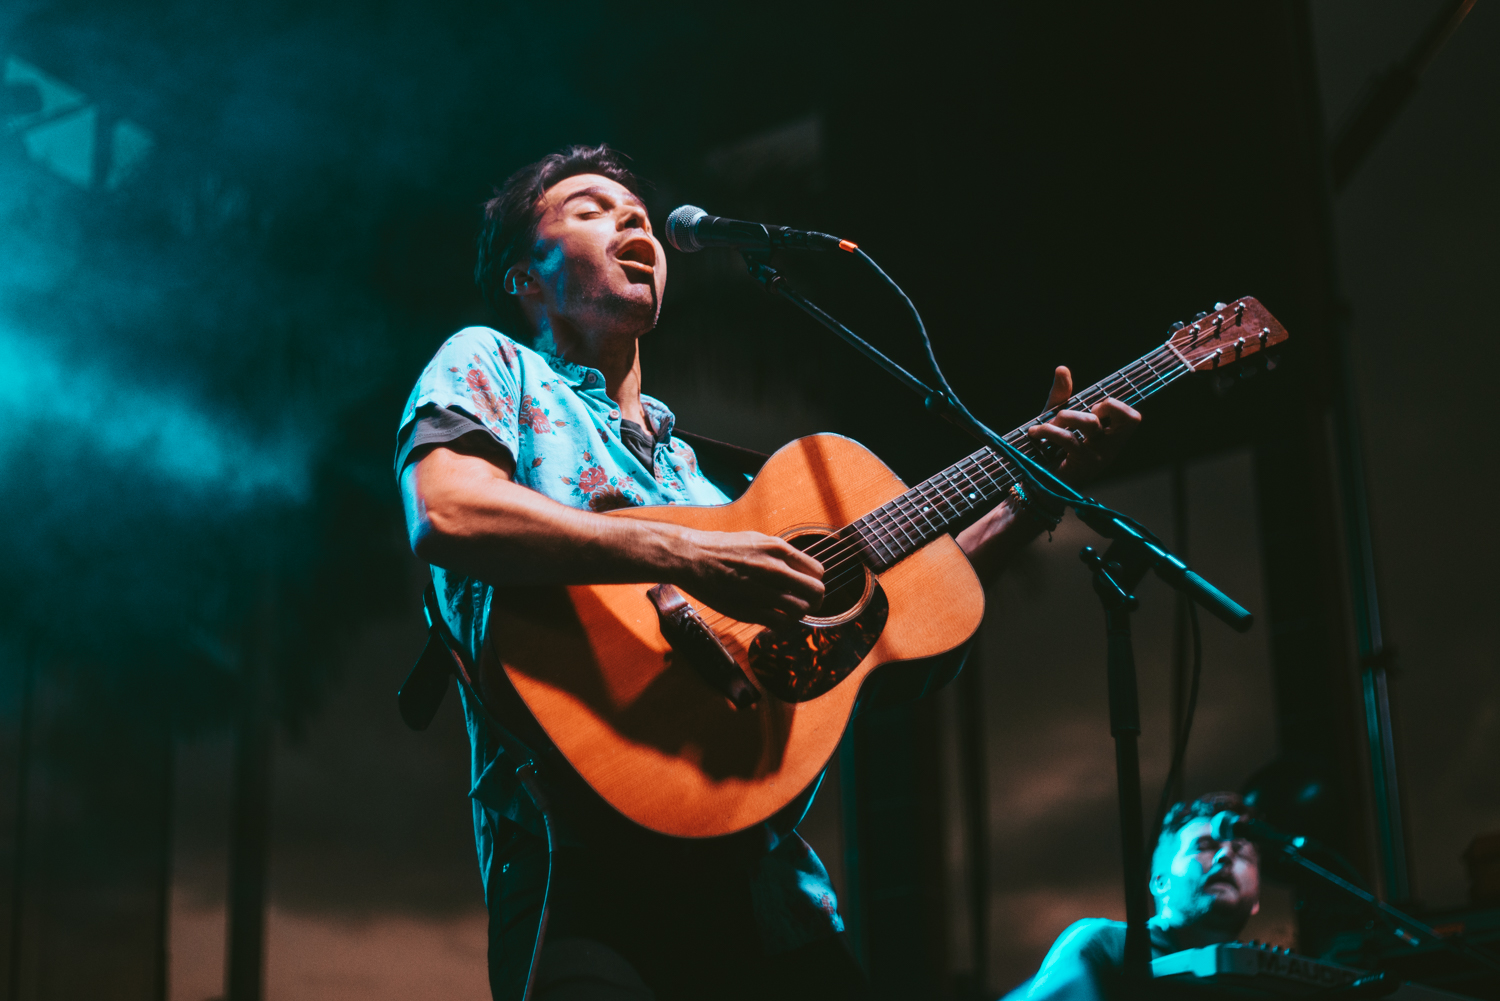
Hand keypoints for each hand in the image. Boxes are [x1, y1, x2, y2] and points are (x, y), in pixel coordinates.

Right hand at [675, 530, 824, 629]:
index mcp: (778, 549)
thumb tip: (800, 568)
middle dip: (814, 600)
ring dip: (798, 614)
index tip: (805, 587)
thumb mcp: (757, 539)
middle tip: (805, 603)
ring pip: (801, 610)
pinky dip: (782, 624)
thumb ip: (781, 554)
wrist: (692, 557)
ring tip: (786, 612)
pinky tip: (773, 619)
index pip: (817, 571)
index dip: (814, 581)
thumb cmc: (722, 547)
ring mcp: (762, 591)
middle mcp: (774, 569)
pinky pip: (780, 624)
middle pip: (816, 592)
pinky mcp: (748, 610)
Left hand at [1025, 366, 1140, 482]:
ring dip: (1064, 416)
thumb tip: (1062, 368)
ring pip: (1091, 422)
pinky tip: (1033, 433)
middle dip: (1107, 406)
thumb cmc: (1049, 452)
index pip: (1132, 418)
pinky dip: (1046, 430)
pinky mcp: (1081, 466)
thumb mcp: (1056, 420)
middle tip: (1087, 413)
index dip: (1115, 406)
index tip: (1092, 408)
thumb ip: (1061, 396)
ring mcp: (1099, 458)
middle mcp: (1110, 448)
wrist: (1037, 487)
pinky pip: (1068, 438)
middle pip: (1131, 419)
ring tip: (1044, 425)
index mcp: (1109, 438)